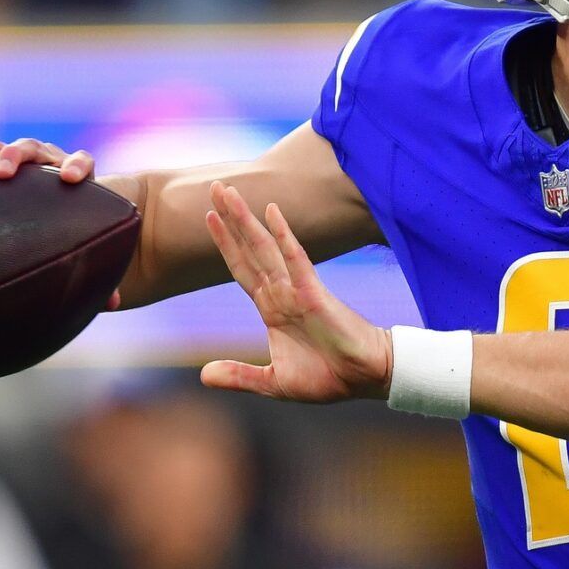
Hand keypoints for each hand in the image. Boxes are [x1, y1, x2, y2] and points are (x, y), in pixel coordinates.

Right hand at [0, 138, 118, 309]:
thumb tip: (114, 303)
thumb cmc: (73, 237)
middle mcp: (44, 164)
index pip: (81, 161)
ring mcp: (14, 163)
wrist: (53, 220)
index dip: (77, 165)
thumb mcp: (84, 251)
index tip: (71, 179)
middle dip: (15, 157)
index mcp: (74, 178)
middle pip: (32, 149)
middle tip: (0, 173)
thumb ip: (97, 269)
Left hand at [200, 182, 391, 402]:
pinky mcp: (315, 294)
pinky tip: (272, 211)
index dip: (225, 244)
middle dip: (230, 219)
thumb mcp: (274, 382)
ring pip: (264, 248)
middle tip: (214, 186)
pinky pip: (295, 259)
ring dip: (244, 219)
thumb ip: (239, 375)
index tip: (208, 217)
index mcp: (272, 309)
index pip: (242, 269)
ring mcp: (297, 290)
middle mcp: (282, 293)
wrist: (364, 379)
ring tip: (226, 191)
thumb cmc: (328, 378)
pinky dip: (284, 235)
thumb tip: (204, 375)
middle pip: (249, 249)